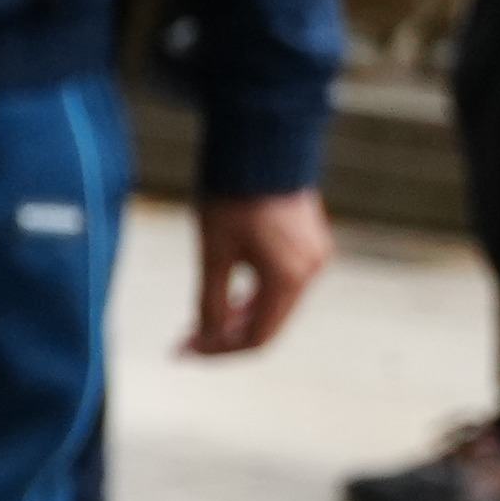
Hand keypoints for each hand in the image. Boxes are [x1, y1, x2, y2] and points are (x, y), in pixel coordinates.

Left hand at [189, 186, 329, 356]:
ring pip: (274, 306)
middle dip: (224, 337)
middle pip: (268, 324)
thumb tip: (203, 336)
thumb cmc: (233, 197)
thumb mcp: (213, 253)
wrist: (261, 147)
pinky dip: (252, 297)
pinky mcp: (309, 244)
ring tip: (197, 325)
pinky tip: (223, 301)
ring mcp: (315, 257)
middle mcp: (311, 271)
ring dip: (237, 318)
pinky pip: (281, 285)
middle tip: (185, 343)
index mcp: (290, 278)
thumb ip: (211, 300)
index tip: (184, 353)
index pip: (256, 337)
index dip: (218, 351)